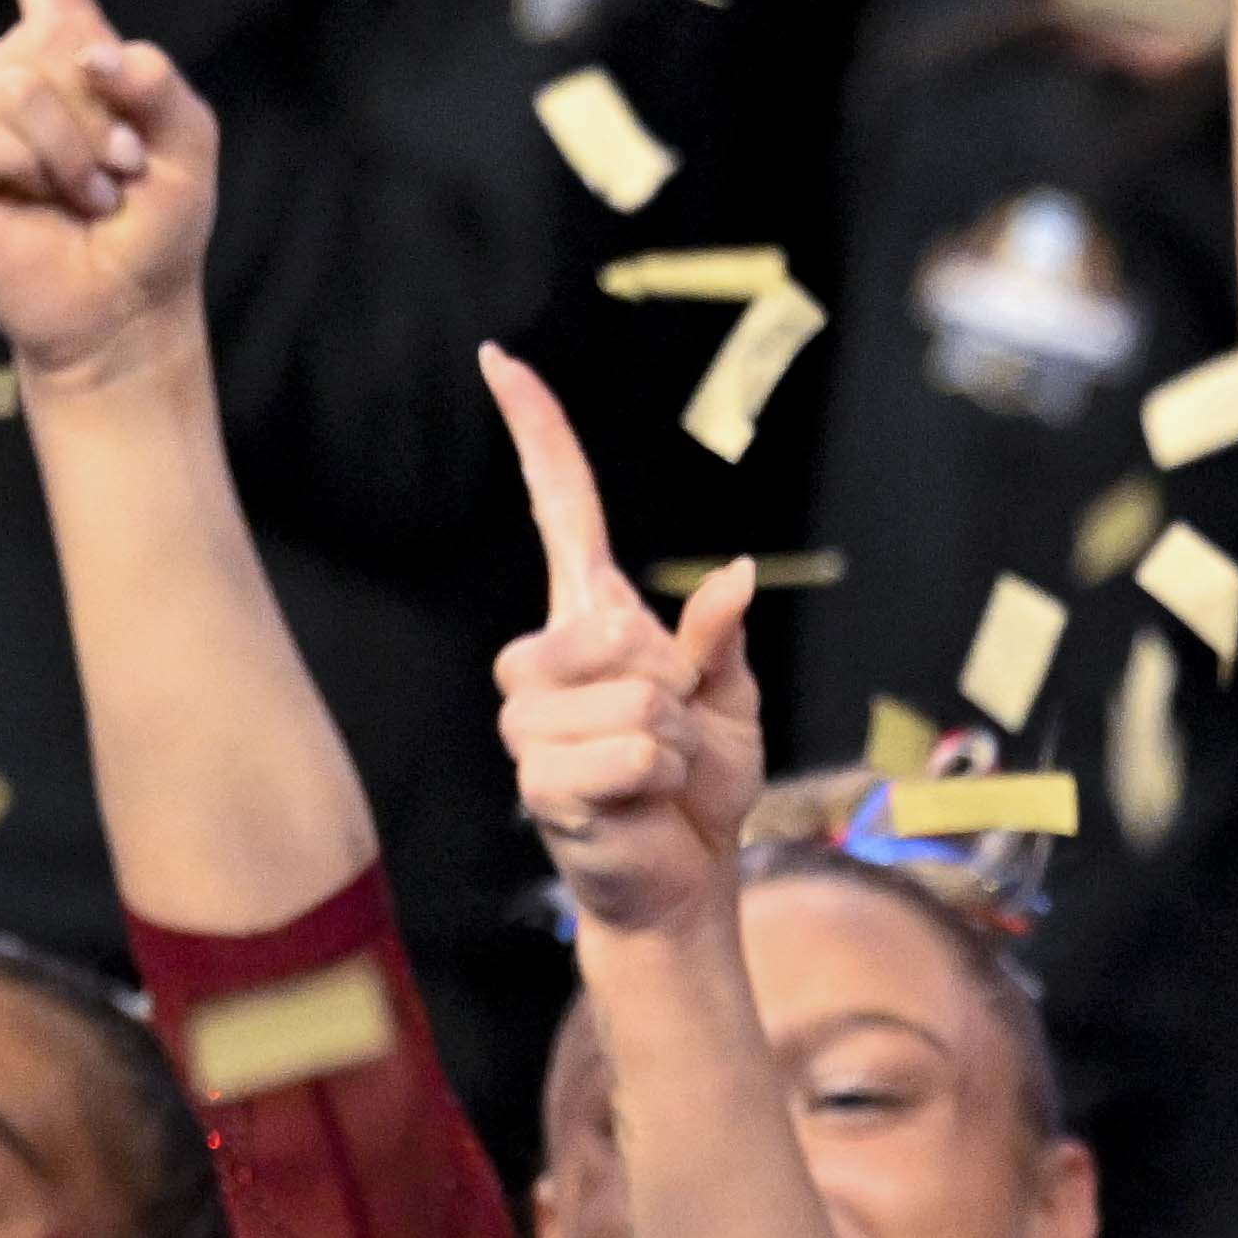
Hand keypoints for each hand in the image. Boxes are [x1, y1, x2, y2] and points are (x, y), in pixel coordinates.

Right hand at [0, 0, 213, 377]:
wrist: (124, 306)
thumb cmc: (161, 221)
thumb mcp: (193, 141)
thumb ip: (161, 81)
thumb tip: (95, 53)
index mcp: (68, 46)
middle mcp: (8, 68)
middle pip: (37, 43)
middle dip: (97, 114)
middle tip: (118, 171)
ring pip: (4, 87)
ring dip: (67, 150)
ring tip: (87, 193)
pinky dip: (25, 169)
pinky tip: (42, 203)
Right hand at [486, 348, 762, 936]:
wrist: (684, 877)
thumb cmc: (699, 787)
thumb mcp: (730, 701)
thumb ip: (720, 640)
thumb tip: (737, 576)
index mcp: (590, 623)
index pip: (560, 507)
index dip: (536, 434)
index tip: (500, 359)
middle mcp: (540, 660)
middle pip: (616, 624)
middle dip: (676, 682)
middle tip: (677, 729)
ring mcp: (526, 720)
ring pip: (635, 694)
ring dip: (675, 739)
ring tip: (660, 770)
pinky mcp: (536, 778)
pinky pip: (631, 751)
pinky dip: (661, 777)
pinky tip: (642, 800)